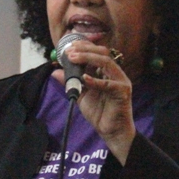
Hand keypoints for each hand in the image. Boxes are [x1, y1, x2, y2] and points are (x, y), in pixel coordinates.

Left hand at [51, 42, 135, 163]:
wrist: (110, 131)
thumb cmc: (99, 113)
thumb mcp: (80, 95)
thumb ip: (70, 83)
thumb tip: (55, 72)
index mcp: (106, 72)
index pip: (97, 52)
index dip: (83, 46)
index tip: (68, 47)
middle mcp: (115, 73)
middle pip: (102, 53)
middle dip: (84, 49)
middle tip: (69, 52)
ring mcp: (121, 81)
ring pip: (106, 62)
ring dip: (88, 58)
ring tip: (73, 58)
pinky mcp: (123, 92)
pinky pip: (109, 83)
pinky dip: (96, 80)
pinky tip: (84, 78)